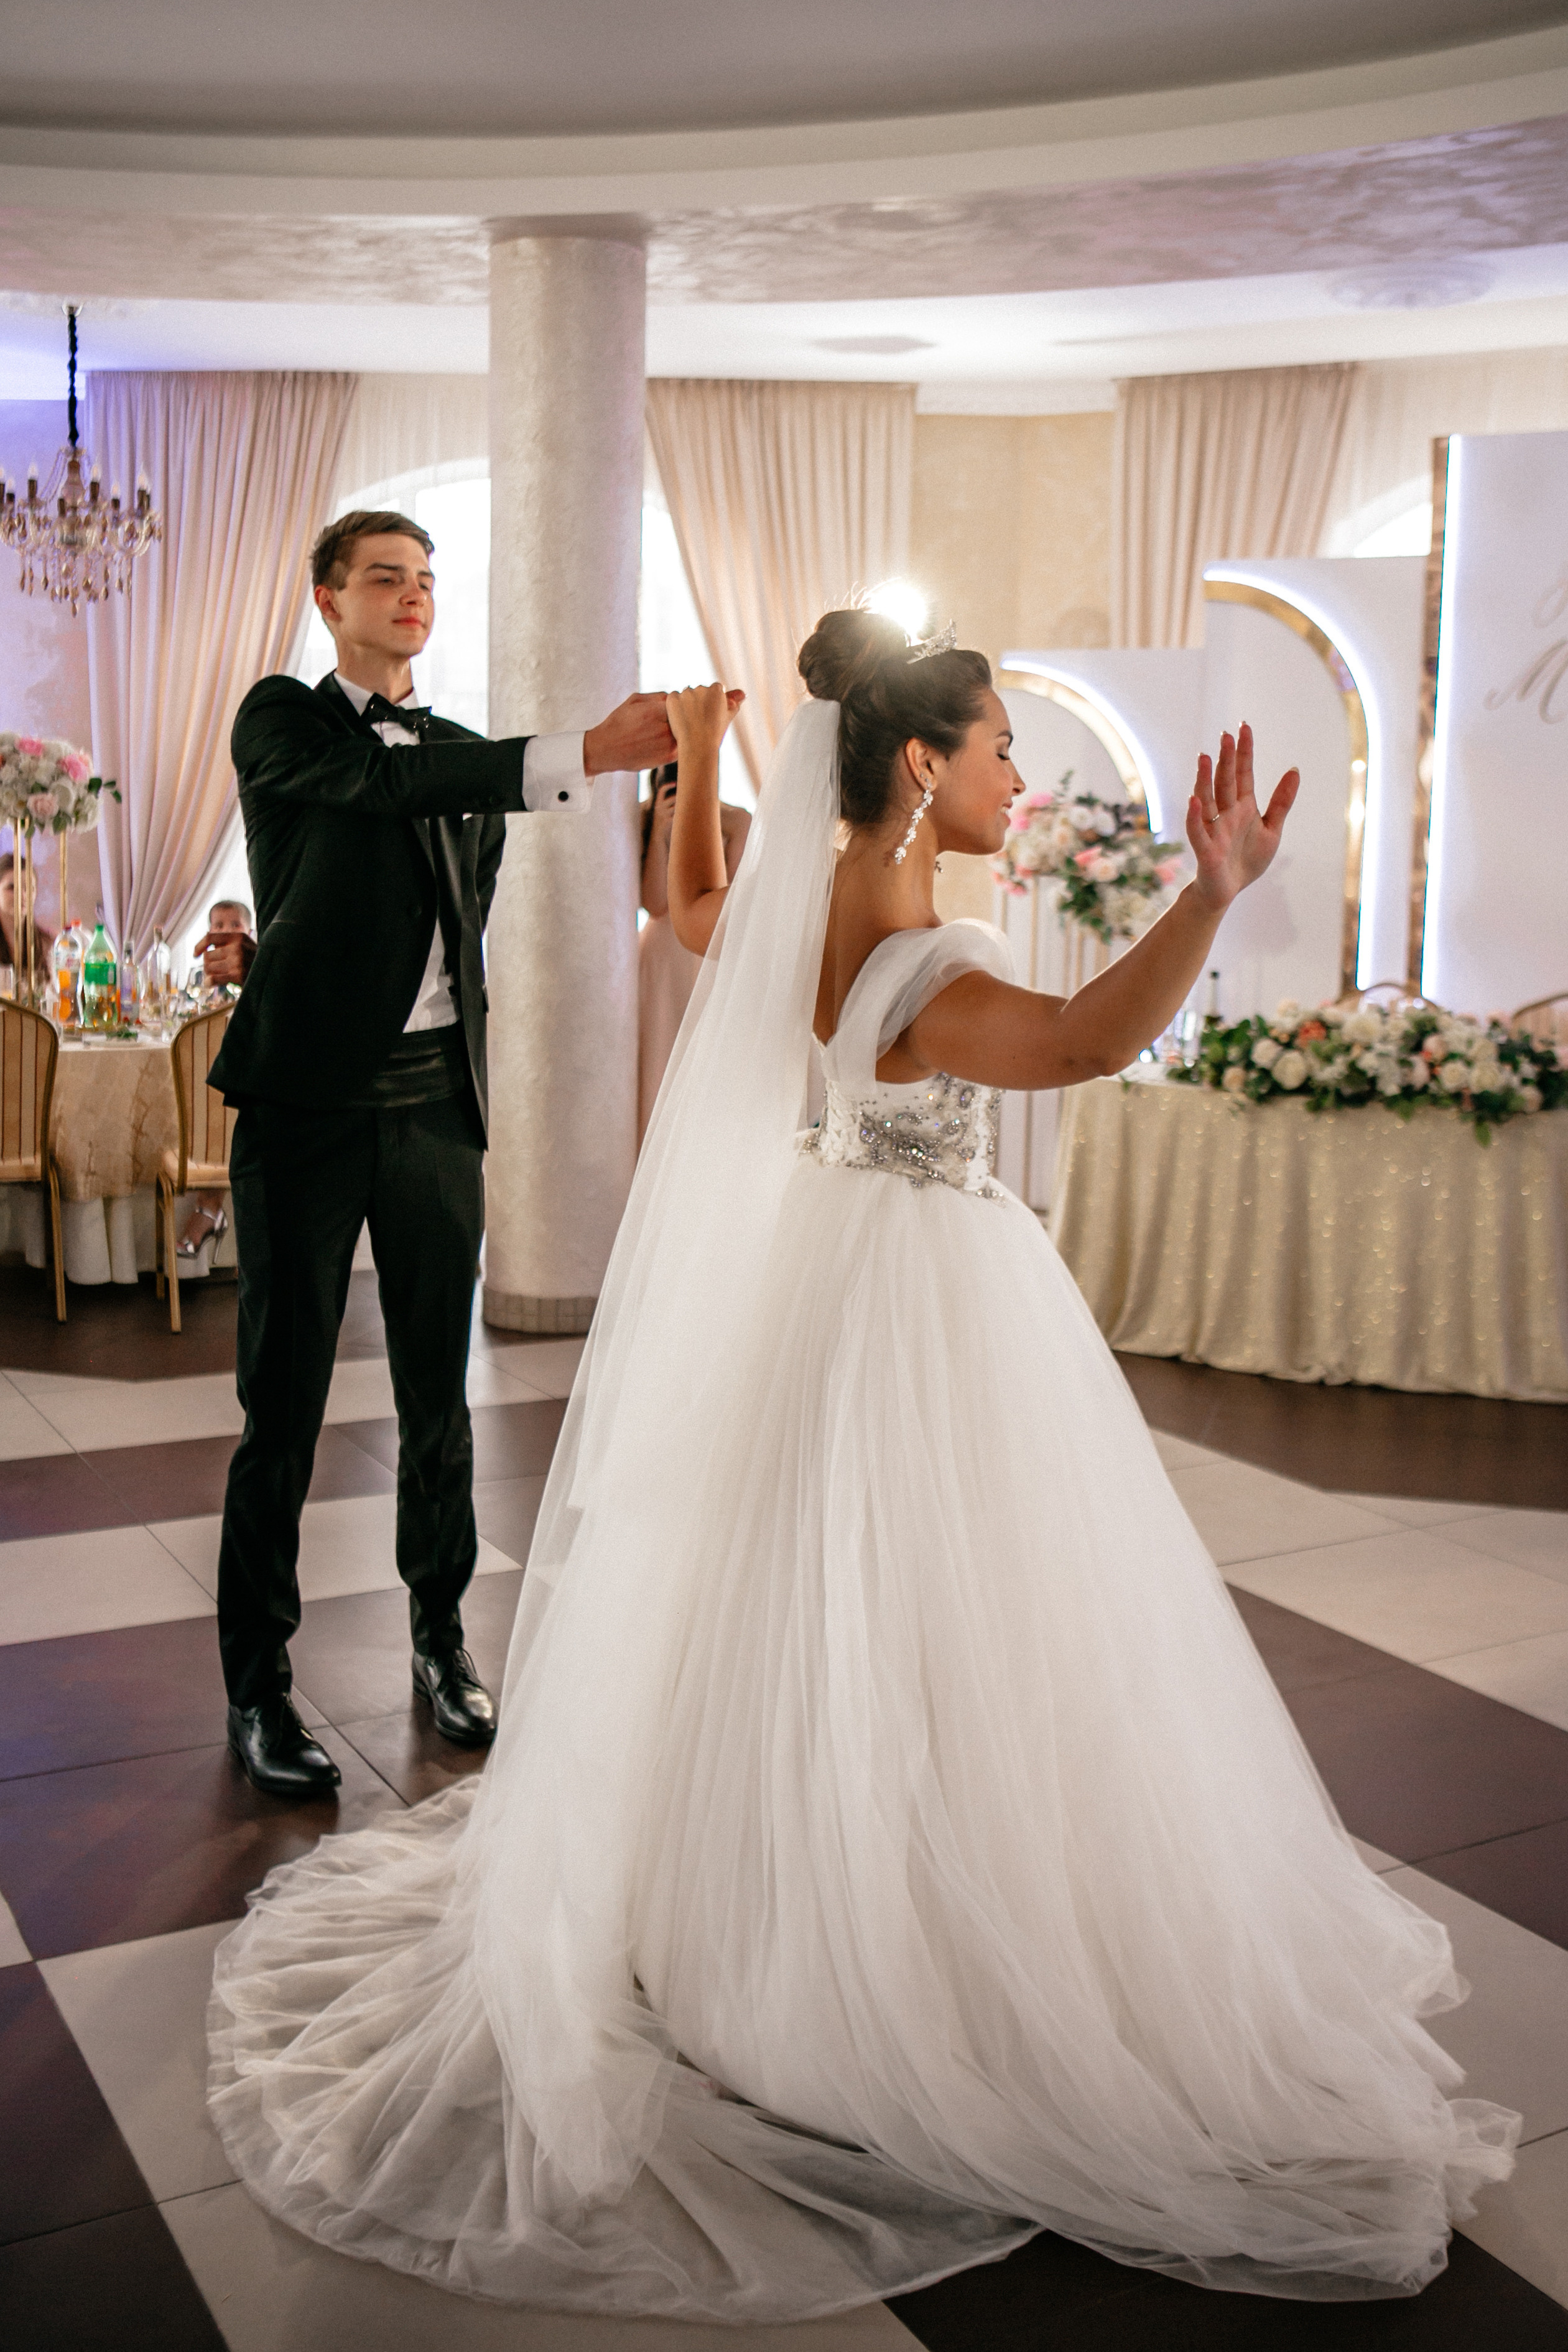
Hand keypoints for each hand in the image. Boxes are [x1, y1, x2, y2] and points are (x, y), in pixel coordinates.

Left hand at [194, 929, 255, 987]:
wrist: (277, 970)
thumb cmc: (258, 960)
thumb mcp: (246, 945)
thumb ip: (228, 943)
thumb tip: (205, 944)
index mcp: (238, 936)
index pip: (210, 937)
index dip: (199, 946)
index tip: (195, 954)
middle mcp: (237, 946)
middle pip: (207, 955)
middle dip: (208, 965)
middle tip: (213, 971)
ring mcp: (237, 960)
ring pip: (209, 967)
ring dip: (209, 974)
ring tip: (216, 977)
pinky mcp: (238, 974)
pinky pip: (214, 978)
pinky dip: (209, 982)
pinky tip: (209, 984)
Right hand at [584, 693, 680, 777]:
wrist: (607, 749)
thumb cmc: (619, 722)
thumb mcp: (634, 700)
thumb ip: (658, 696)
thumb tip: (676, 695)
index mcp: (655, 711)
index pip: (680, 703)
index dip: (679, 704)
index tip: (675, 706)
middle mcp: (663, 728)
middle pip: (686, 718)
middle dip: (682, 717)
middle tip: (676, 718)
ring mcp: (667, 744)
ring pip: (686, 733)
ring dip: (683, 731)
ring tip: (668, 730)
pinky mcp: (668, 758)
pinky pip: (682, 747)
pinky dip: (680, 743)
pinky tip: (669, 740)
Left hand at [665, 684, 743, 758]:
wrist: (698, 745)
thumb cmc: (715, 734)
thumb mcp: (727, 717)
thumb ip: (734, 703)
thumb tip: (743, 693)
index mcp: (717, 690)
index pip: (714, 690)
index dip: (711, 703)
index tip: (710, 715)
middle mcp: (701, 687)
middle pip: (699, 692)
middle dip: (698, 702)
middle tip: (699, 721)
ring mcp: (686, 692)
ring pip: (686, 695)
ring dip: (686, 703)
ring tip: (689, 722)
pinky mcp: (672, 698)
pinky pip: (673, 698)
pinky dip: (674, 706)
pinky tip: (679, 718)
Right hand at [1186, 723, 1298, 911]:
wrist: (1228, 891)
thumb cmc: (1247, 860)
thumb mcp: (1271, 829)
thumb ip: (1281, 801)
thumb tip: (1295, 769)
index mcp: (1243, 807)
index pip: (1243, 774)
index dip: (1244, 751)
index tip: (1243, 727)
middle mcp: (1226, 814)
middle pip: (1225, 782)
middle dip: (1226, 759)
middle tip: (1226, 734)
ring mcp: (1214, 830)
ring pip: (1208, 799)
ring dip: (1205, 779)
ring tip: (1204, 757)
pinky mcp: (1206, 850)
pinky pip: (1198, 831)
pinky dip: (1195, 817)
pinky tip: (1194, 801)